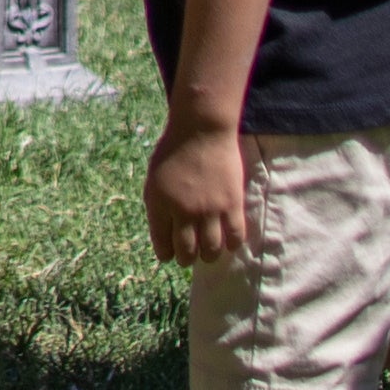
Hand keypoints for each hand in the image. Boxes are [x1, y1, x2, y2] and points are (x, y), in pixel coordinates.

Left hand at [145, 118, 250, 265]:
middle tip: (188, 258)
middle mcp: (184, 212)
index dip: (166, 254)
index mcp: (160, 205)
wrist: (201, 130)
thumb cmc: (174, 152)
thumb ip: (158, 207)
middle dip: (186, 259)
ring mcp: (210, 210)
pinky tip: (229, 243)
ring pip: (212, 250)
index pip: (162, 245)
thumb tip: (166, 233)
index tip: (170, 255)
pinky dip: (232, 244)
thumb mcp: (154, 180)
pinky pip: (235, 236)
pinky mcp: (232, 204)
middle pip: (188, 252)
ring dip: (209, 256)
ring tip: (208, 253)